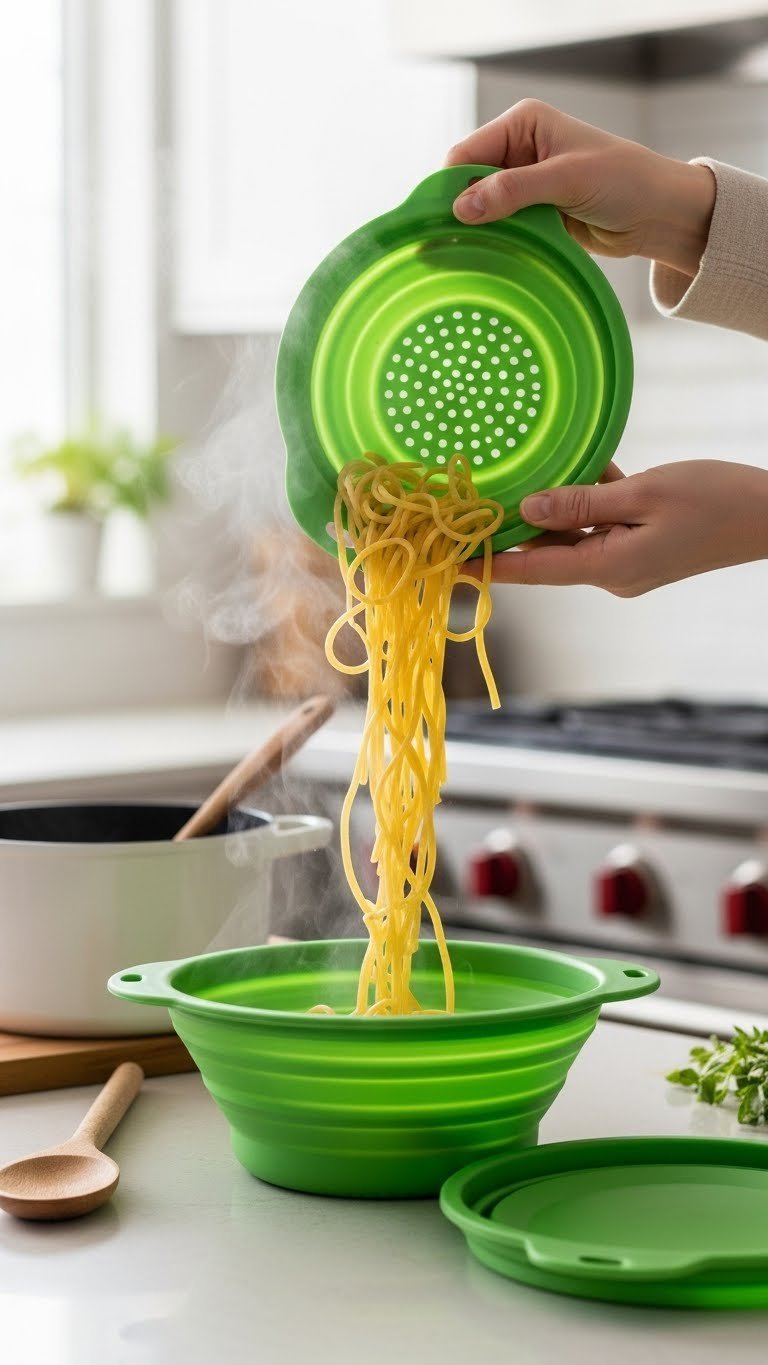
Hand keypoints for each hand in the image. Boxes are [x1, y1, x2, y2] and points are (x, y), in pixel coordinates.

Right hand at [445, 99, 714, 278]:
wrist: (659, 214)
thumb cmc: (624, 181)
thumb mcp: (567, 180)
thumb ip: (514, 191)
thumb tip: (463, 207)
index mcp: (523, 124)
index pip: (467, 154)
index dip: (451, 187)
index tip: (438, 223)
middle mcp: (519, 149)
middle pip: (470, 183)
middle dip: (460, 212)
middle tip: (445, 248)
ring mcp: (525, 183)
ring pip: (483, 209)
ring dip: (478, 231)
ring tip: (461, 258)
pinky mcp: (534, 212)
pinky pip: (502, 228)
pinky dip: (495, 242)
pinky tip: (486, 259)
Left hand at [468, 461, 767, 596]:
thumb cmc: (714, 500)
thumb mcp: (643, 493)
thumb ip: (581, 503)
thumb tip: (525, 511)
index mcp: (608, 569)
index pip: (531, 571)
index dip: (485, 564)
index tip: (444, 560)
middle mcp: (611, 575)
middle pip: (546, 554)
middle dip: (510, 531)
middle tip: (468, 504)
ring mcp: (627, 564)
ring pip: (572, 536)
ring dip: (551, 510)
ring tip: (512, 481)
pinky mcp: (641, 548)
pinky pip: (600, 526)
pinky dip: (587, 502)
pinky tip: (582, 470)